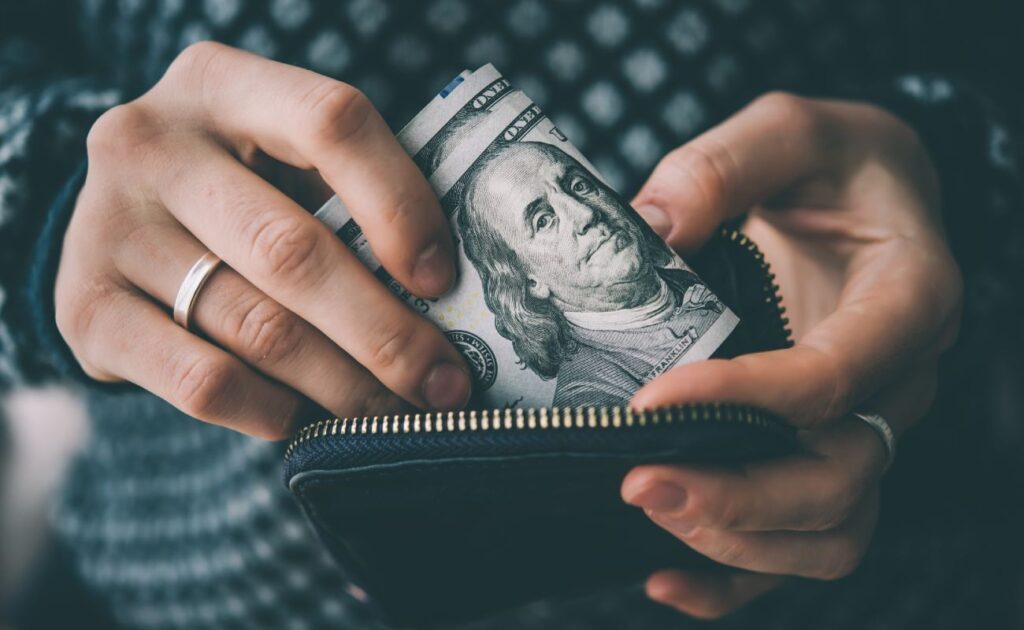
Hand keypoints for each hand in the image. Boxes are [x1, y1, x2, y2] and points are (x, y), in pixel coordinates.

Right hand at [55, 42, 470, 439]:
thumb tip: (448, 296)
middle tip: (444, 386)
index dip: (401, 205)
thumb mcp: (282, 162)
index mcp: (221, 84)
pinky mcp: (84, 309)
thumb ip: (350, 199)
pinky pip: (203, 381)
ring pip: (257, 327)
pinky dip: (272, 410)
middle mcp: (151, 142)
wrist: (117, 224)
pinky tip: (307, 418)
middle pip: (294, 250)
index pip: (332, 124)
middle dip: (387, 334)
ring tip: (395, 412)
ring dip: (343, 386)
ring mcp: (108, 226)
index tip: (444, 280)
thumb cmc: (238, 192)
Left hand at [622, 93, 961, 617]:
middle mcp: (896, 380)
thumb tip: (653, 230)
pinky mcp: (825, 452)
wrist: (861, 197)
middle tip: (637, 479)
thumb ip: (725, 165)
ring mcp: (865, 428)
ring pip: (831, 531)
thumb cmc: (834, 165)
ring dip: (740, 540)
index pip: (832, 375)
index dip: (743, 399)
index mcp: (907, 300)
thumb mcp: (789, 130)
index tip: (651, 400)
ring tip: (650, 511)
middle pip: (839, 477)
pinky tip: (665, 574)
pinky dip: (739, 574)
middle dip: (738, 495)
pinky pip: (802, 541)